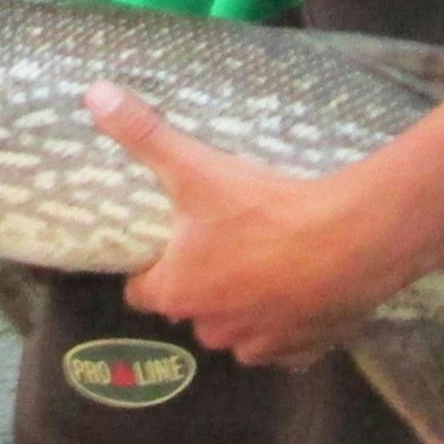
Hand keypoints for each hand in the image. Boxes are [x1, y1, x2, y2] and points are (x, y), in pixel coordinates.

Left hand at [86, 80, 423, 366]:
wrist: (349, 242)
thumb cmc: (263, 209)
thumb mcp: (194, 166)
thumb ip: (142, 132)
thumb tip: (94, 94)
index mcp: (179, 291)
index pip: (142, 294)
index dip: (148, 272)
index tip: (161, 251)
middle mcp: (213, 327)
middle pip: (192, 312)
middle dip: (199, 288)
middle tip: (219, 247)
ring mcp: (260, 343)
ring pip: (237, 332)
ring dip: (242, 310)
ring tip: (261, 267)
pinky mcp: (303, 348)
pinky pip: (284, 345)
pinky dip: (286, 325)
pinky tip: (298, 291)